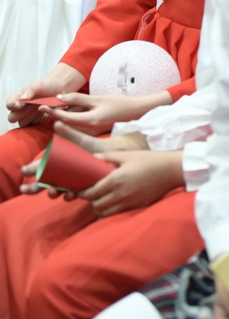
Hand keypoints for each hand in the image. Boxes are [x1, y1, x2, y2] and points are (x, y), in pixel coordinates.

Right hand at [6, 63, 85, 125]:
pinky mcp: (36, 122)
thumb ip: (30, 90)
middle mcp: (20, 109)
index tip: (19, 105)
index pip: (9, 104)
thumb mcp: (38, 84)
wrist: (59, 90)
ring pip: (23, 123)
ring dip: (31, 116)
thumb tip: (22, 99)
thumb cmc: (46, 85)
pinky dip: (39, 120)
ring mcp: (27, 117)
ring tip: (41, 107)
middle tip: (34, 105)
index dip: (13, 105)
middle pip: (13, 118)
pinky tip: (46, 113)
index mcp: (17, 98)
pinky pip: (34, 126)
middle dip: (22, 113)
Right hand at [17, 122, 141, 197]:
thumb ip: (69, 133)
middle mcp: (63, 173)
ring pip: (56, 190)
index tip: (22, 170)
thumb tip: (56, 122)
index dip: (31, 169)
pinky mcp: (81, 187)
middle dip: (34, 187)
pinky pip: (72, 194)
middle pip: (44, 182)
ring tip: (52, 192)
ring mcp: (71, 181)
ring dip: (51, 193)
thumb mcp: (81, 141)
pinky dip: (69, 195)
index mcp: (59, 160)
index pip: (41, 166)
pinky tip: (69, 194)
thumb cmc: (96, 147)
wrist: (115, 155)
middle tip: (25, 189)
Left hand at [47, 90, 170, 134]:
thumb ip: (79, 99)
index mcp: (91, 121)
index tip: (42, 106)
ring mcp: (93, 134)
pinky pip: (78, 130)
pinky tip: (67, 117)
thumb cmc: (120, 104)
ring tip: (52, 112)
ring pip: (71, 128)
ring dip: (61, 121)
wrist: (137, 113)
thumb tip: (60, 97)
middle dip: (54, 117)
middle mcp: (90, 130)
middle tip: (43, 109)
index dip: (53, 112)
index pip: (66, 118)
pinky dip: (70, 124)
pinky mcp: (95, 134)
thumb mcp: (99, 99)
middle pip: (66, 125)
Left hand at [78, 147, 182, 216]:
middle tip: (90, 194)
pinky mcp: (135, 208)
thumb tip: (92, 158)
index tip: (80, 189)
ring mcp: (128, 203)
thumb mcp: (127, 154)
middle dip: (90, 201)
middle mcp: (120, 195)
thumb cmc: (148, 160)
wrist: (169, 171)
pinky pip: (116, 215)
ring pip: (104, 214)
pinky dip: (109, 212)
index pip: (91, 193)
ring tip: (100, 200)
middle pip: (95, 205)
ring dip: (99, 208)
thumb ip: (107, 157)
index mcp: (115, 180)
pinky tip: (112, 204)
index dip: (83, 192)